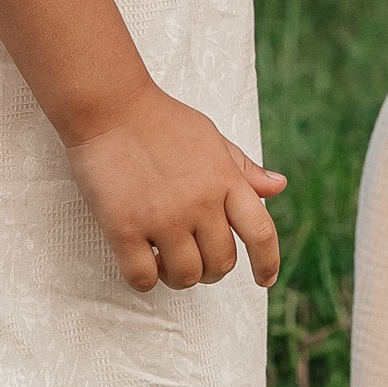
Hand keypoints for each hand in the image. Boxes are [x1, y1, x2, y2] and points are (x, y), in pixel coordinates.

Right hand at [65, 89, 285, 292]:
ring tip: (165, 259)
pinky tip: (141, 262)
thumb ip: (243, 169)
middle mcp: (200, 202)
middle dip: (212, 270)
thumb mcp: (211, 138)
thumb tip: (279, 186)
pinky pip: (143, 278)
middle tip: (195, 259)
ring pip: (186, 276)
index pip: (261, 232)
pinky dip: (145, 279)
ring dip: (178, 277)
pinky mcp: (124, 227)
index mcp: (225, 180)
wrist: (109, 106)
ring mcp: (162, 217)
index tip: (264, 280)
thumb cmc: (161, 121)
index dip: (267, 263)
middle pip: (222, 263)